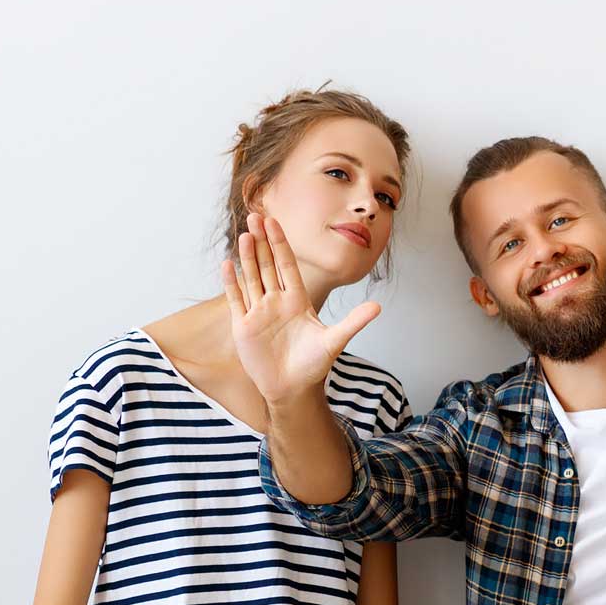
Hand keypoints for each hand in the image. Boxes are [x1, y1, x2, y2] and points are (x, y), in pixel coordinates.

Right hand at [222, 213, 379, 406]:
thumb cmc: (314, 365)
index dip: (281, 244)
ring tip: (245, 233)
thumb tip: (378, 306)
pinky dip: (231, 282)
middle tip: (256, 215)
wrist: (293, 389)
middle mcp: (277, 302)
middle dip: (262, 241)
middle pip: (267, 265)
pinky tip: (227, 263)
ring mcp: (258, 312)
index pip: (287, 265)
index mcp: (298, 300)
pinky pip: (235, 299)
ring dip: (247, 256)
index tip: (275, 221)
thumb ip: (353, 322)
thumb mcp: (334, 341)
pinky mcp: (243, 326)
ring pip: (251, 277)